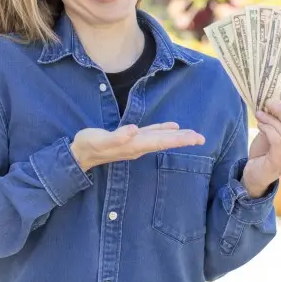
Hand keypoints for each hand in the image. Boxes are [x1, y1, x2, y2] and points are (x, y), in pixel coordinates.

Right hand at [71, 122, 204, 171]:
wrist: (79, 153)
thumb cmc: (88, 145)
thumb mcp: (99, 140)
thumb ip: (116, 136)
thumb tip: (133, 130)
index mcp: (134, 145)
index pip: (161, 142)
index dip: (178, 139)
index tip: (194, 139)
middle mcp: (138, 145)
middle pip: (165, 142)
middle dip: (183, 140)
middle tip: (201, 138)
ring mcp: (135, 143)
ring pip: (160, 138)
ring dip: (176, 136)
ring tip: (193, 135)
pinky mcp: (130, 138)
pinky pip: (151, 134)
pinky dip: (163, 130)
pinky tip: (172, 127)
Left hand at [242, 95, 280, 197]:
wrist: (254, 174)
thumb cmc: (265, 151)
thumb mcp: (273, 132)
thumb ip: (278, 120)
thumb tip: (275, 98)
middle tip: (268, 102)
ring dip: (271, 119)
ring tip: (259, 113)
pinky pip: (277, 140)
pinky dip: (268, 129)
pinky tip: (260, 124)